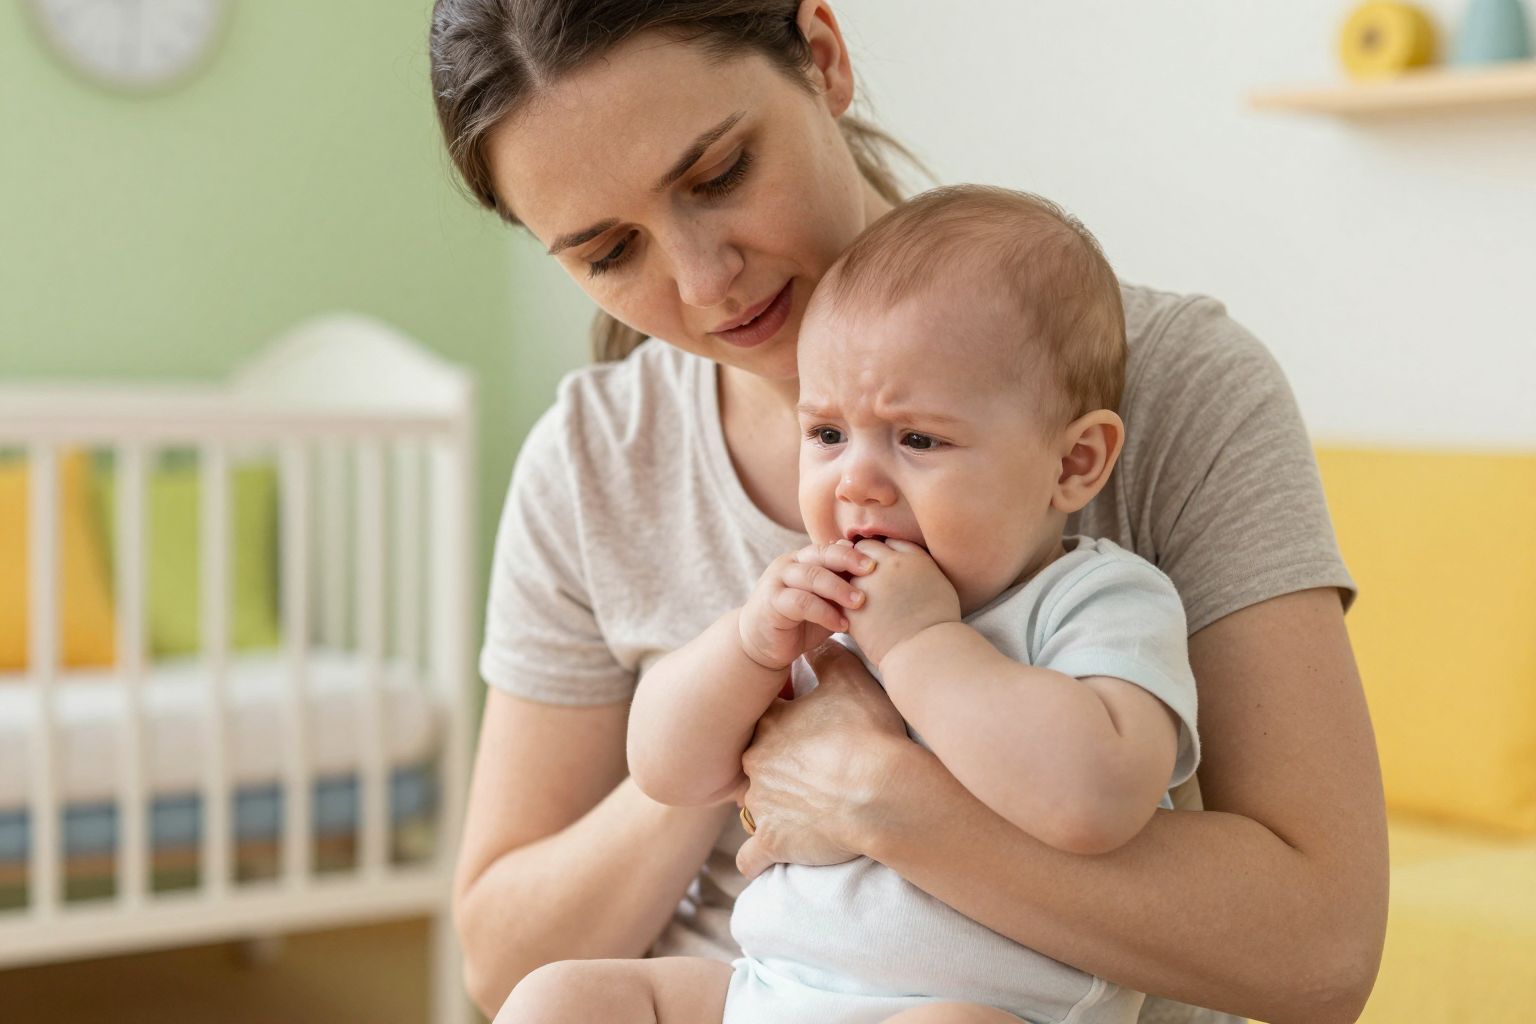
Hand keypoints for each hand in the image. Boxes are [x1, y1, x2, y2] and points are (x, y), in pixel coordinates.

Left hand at [735, 640, 913, 879]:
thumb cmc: (867, 734)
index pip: (764, 716)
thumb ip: (829, 658)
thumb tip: (817, 646)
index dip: (786, 719)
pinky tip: (772, 853)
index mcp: (770, 724)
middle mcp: (755, 763)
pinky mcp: (772, 843)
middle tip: (810, 770)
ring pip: (752, 806)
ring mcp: (760, 806)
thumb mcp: (851, 681)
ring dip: (771, 807)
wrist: (880, 791)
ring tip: (803, 810)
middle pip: (756, 761)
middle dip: (776, 765)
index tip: (807, 727)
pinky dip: (758, 856)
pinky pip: (749, 859)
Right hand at [737, 541, 874, 670]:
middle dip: (848, 560)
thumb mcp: (826, 603)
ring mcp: (778, 581)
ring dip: (838, 588)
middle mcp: (790, 564)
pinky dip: (824, 612)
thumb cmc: (799, 623)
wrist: (762, 646)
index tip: (880, 561)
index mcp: (804, 560)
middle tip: (872, 570)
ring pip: (811, 576)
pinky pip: (801, 602)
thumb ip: (843, 588)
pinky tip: (842, 624)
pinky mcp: (771, 603)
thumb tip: (875, 576)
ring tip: (860, 602)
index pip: (831, 548)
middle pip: (821, 554)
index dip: (855, 553)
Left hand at [845, 539, 961, 665]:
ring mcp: (869, 583)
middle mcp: (890, 564)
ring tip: (849, 588)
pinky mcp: (853, 604)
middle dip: (860, 556)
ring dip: (848, 575)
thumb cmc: (939, 622)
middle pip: (865, 547)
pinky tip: (844, 605)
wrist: (926, 649)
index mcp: (914, 558)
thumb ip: (923, 568)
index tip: (881, 560)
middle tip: (860, 570)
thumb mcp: (941, 585)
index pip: (891, 540)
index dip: (885, 549)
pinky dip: (840, 596)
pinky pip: (839, 593)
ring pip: (848, 568)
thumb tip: (912, 566)